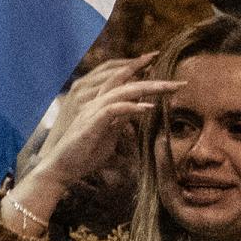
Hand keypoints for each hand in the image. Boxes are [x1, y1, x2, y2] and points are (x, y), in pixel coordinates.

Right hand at [22, 56, 173, 200]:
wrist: (61, 168)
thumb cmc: (84, 153)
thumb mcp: (109, 134)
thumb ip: (121, 119)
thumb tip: (139, 109)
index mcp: (100, 103)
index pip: (123, 82)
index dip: (142, 73)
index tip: (165, 72)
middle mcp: (95, 103)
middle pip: (126, 81)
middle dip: (153, 78)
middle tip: (179, 81)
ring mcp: (92, 111)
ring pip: (122, 91)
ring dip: (148, 88)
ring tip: (169, 88)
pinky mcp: (90, 124)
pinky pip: (113, 109)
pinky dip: (131, 107)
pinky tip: (148, 108)